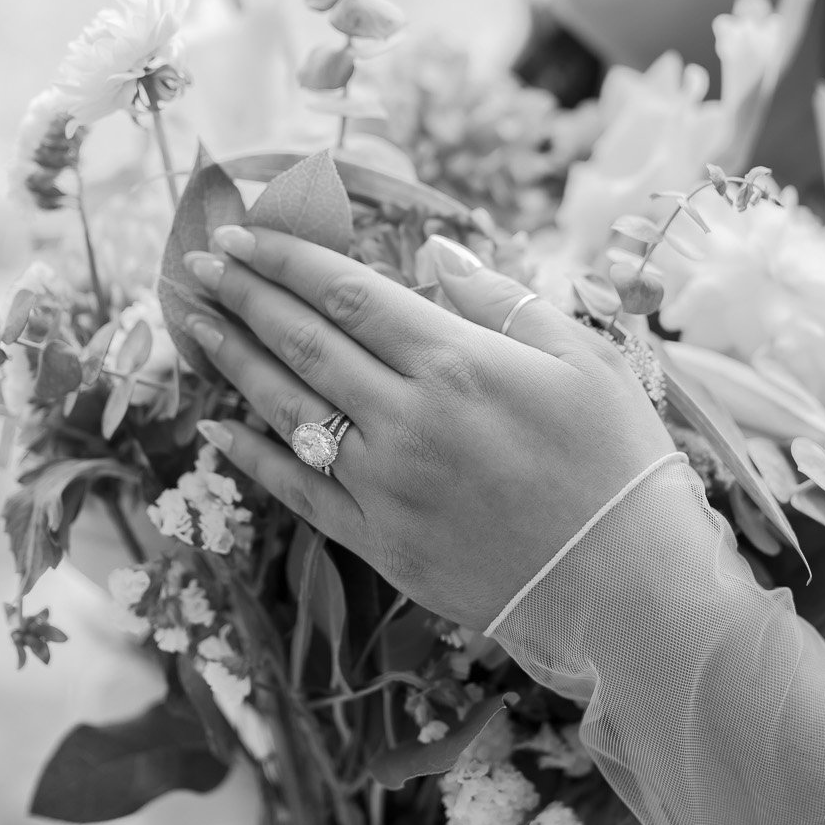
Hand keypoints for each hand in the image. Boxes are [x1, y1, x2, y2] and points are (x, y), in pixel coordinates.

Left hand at [183, 231, 674, 629]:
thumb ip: (504, 300)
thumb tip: (438, 253)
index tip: (240, 233)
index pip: (348, 294)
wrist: (629, 591)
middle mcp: (407, 421)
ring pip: (289, 409)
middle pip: (305, 343)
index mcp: (457, 364)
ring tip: (195, 323)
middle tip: (198, 263)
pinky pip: (298, 491)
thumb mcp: (584, 358)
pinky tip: (216, 427)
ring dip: (234, 361)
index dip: (287, 259)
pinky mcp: (380, 544)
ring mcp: (385, 487)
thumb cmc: (620, 465)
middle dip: (245, 296)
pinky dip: (253, 457)